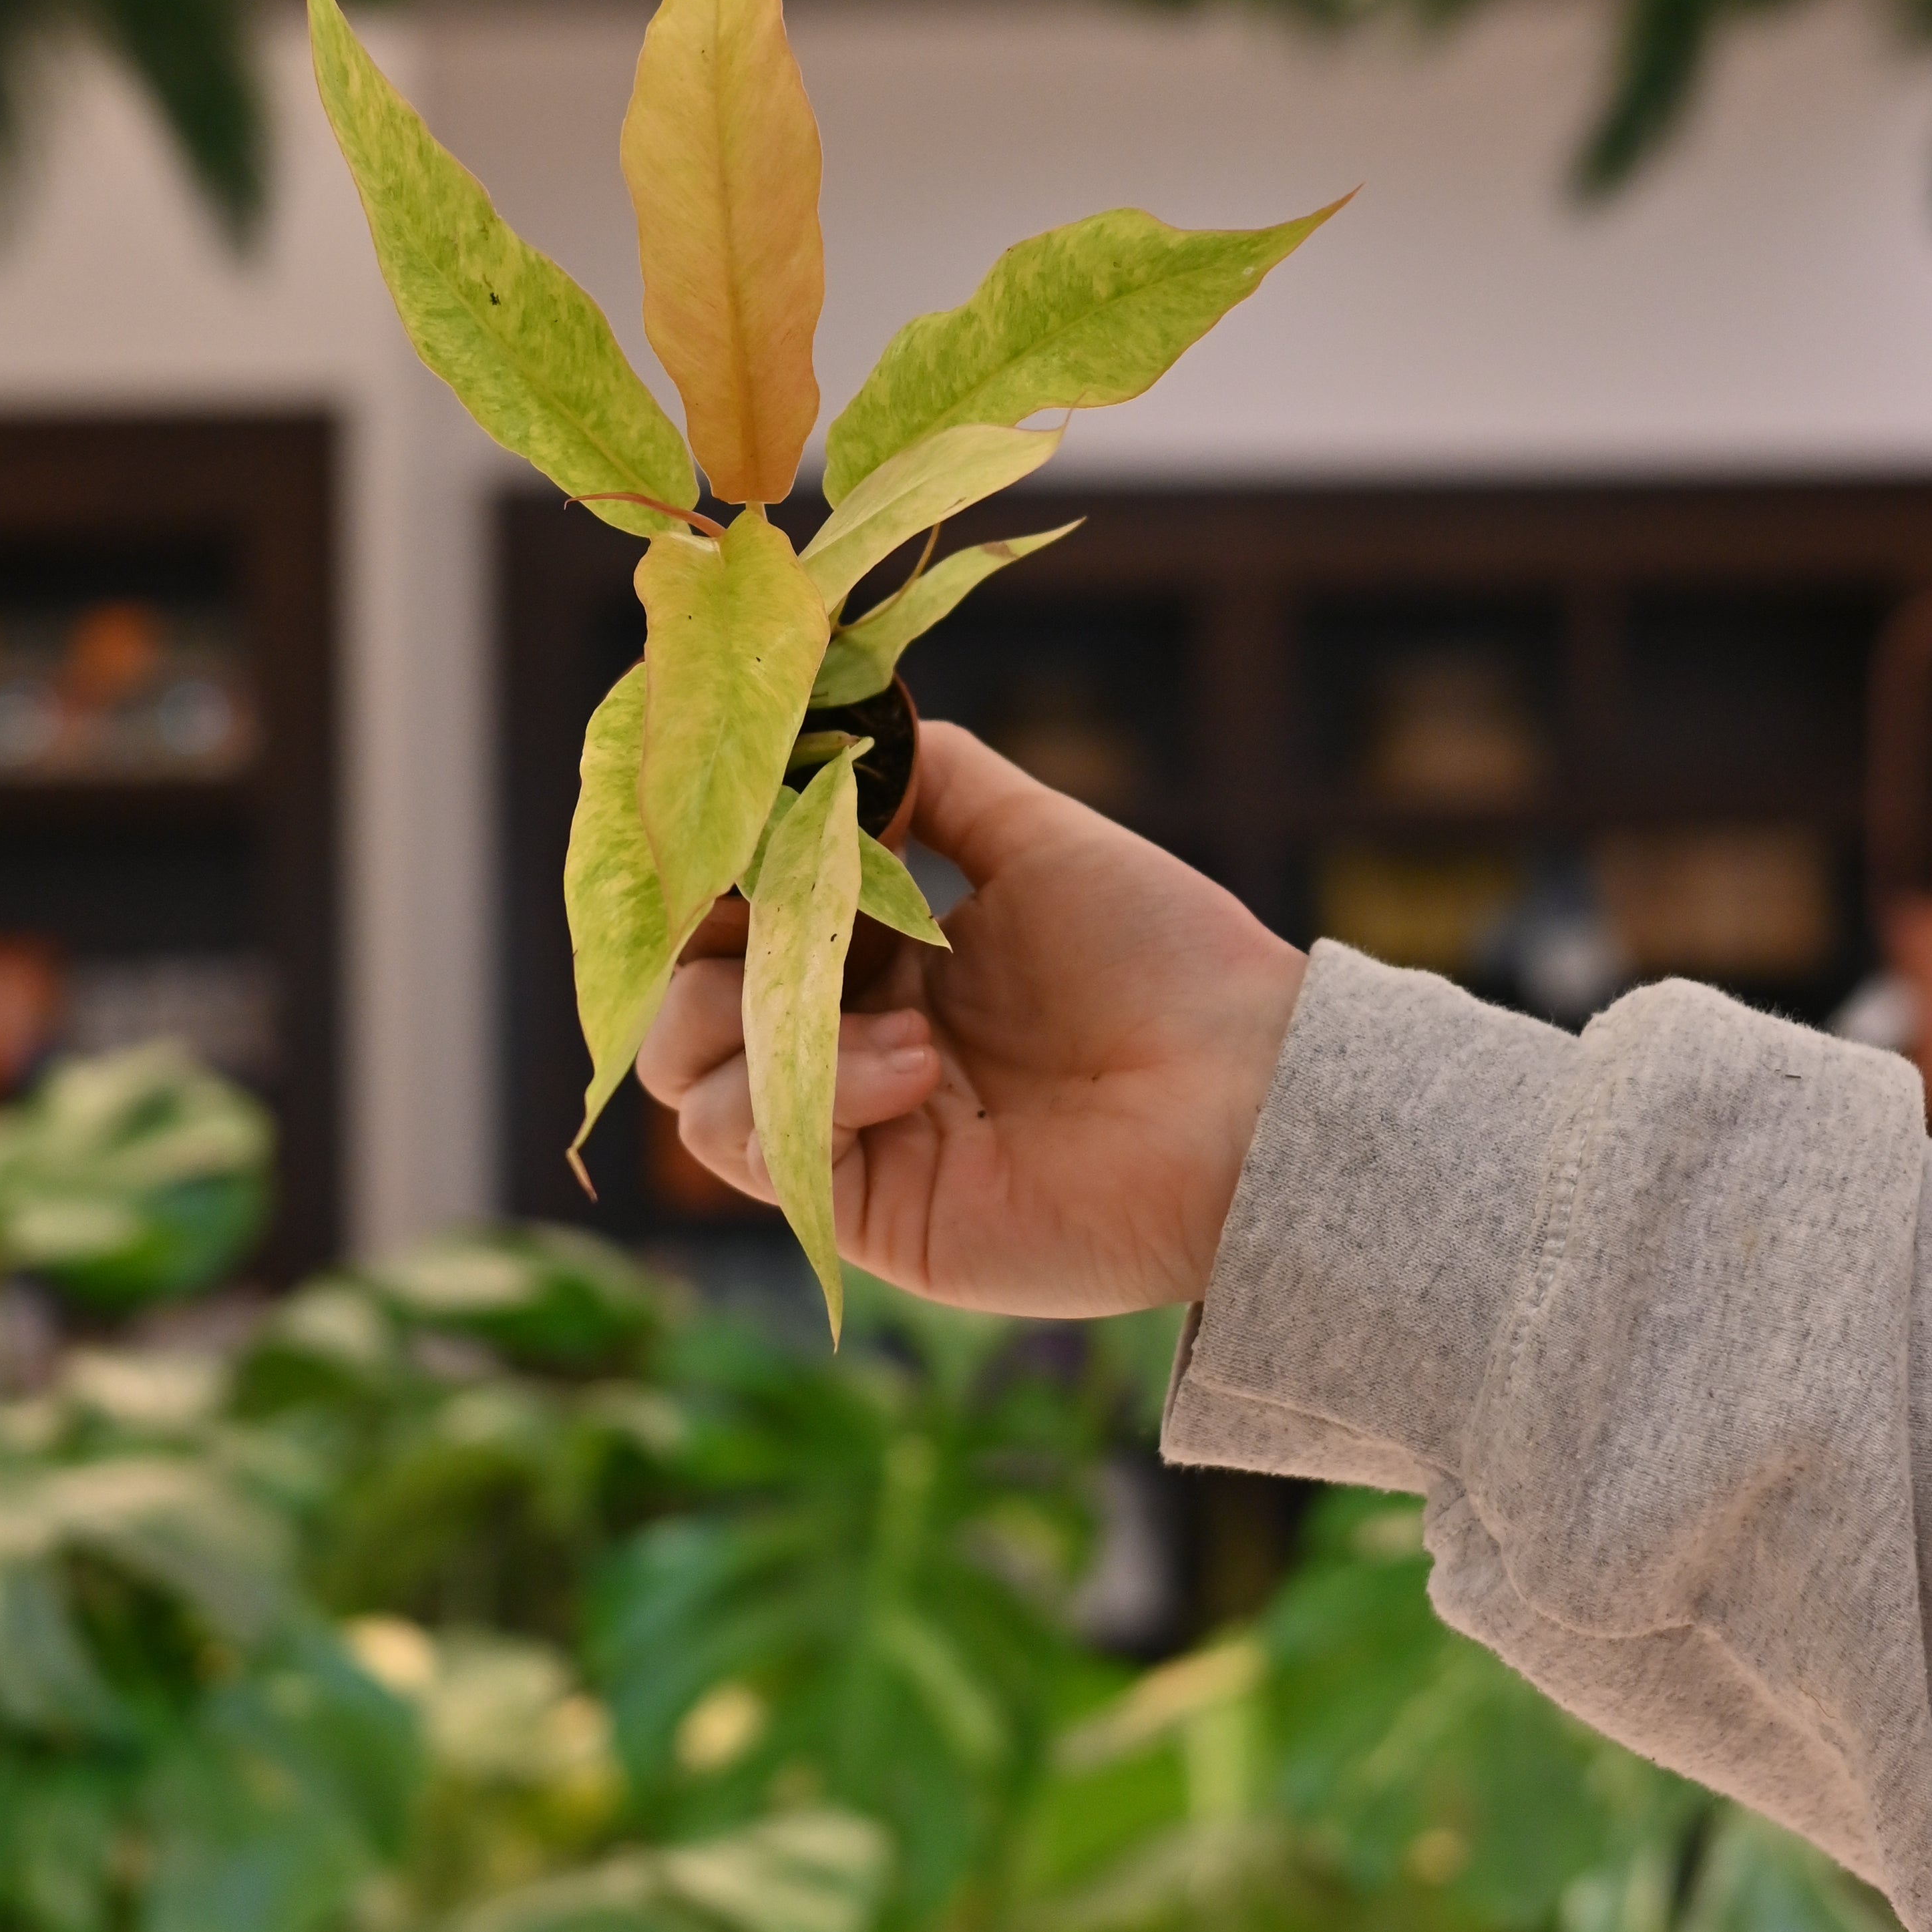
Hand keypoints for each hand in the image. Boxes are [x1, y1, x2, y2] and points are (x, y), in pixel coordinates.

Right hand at [636, 721, 1306, 1317]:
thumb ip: (929, 776)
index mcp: (879, 963)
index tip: (720, 829)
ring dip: (743, 1023)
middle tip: (760, 910)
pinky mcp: (871, 1212)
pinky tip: (911, 1064)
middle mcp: (849, 1048)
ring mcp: (853, 1136)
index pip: (728, 925)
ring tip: (871, 1003)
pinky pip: (765, 1152)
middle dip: (698, 949)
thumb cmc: (1166, 962)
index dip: (708, 880)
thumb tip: (828, 719)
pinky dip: (813, 1092)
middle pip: (679, 1010)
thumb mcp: (1036, 838)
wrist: (1252, 1094)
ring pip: (690, 1088)